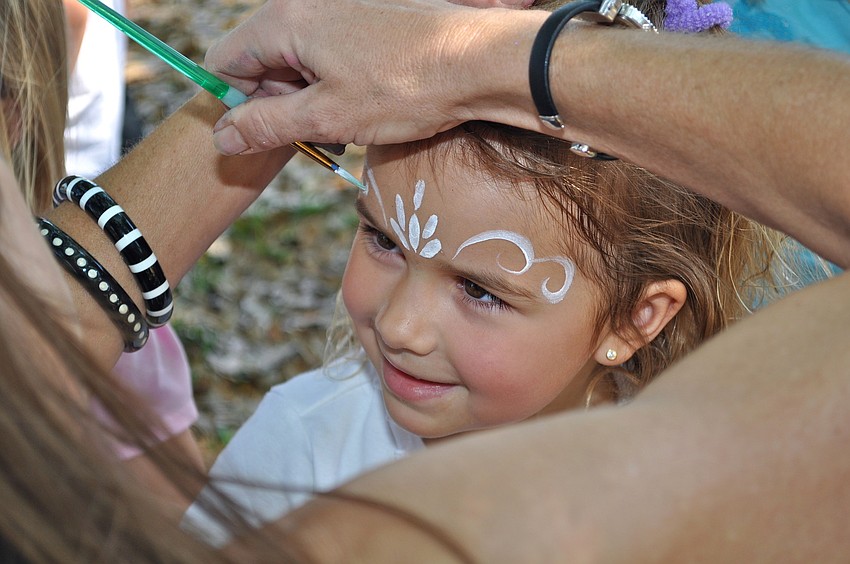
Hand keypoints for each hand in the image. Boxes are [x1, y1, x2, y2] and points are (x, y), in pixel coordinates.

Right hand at [205, 0, 534, 154]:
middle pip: (263, 59)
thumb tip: (223, 135)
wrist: (480, 64)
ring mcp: (340, 7)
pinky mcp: (368, 18)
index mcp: (286, 20)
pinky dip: (337, 83)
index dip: (239, 103)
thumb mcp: (327, 116)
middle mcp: (308, 4)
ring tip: (347, 123)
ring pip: (300, 60)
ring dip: (312, 98)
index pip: (227, 60)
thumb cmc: (406, 88)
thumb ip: (266, 124)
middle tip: (316, 134)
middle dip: (280, 102)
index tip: (268, 132)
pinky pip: (331, 53)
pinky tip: (366, 106)